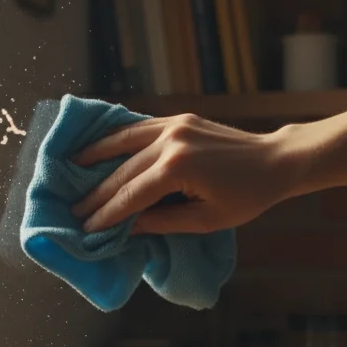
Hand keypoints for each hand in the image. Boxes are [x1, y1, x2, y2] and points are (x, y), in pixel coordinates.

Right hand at [71, 114, 297, 234]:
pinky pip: (139, 127)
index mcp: (178, 168)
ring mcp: (174, 124)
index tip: (86, 228)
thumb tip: (128, 226)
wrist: (275, 160)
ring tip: (72, 167)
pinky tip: (101, 144)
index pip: (131, 195)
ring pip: (124, 139)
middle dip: (97, 193)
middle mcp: (171, 140)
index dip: (107, 214)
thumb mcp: (206, 220)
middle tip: (74, 210)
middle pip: (122, 170)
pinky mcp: (179, 118)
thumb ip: (163, 222)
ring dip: (96, 155)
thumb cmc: (247, 197)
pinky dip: (117, 136)